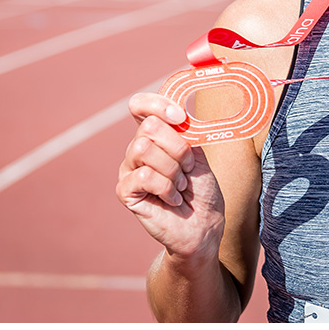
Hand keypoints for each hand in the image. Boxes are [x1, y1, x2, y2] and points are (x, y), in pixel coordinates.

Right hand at [116, 92, 225, 258]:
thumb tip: (177, 114)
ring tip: (180, 185)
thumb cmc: (201, 189)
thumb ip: (183, 133)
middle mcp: (137, 148)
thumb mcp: (197, 154)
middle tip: (187, 168)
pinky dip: (166, 187)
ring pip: (143, 149)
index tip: (181, 118)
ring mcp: (129, 169)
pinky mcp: (125, 191)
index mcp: (155, 135)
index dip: (158, 105)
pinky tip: (172, 199)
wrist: (203, 224)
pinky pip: (143, 176)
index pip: (140, 105)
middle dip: (177, 148)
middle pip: (148, 127)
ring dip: (172, 169)